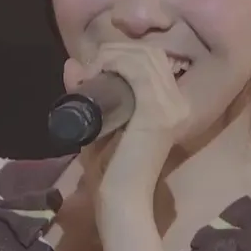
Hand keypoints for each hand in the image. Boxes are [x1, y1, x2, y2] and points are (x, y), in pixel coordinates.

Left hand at [63, 43, 190, 199]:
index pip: (154, 59)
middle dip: (116, 50)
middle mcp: (179, 101)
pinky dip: (114, 63)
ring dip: (112, 55)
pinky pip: (137, 70)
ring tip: (91, 72)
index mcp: (174, 104)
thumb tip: (72, 64)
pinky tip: (97, 72)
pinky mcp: (157, 111)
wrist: (120, 200)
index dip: (124, 53)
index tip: (96, 67)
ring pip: (143, 56)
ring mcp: (171, 105)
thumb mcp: (99, 123)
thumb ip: (87, 95)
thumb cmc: (110, 170)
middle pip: (150, 52)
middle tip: (90, 69)